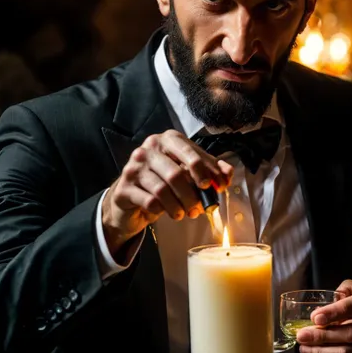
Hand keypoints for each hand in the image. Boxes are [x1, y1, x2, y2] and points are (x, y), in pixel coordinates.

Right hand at [102, 130, 232, 254]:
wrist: (131, 197)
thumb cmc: (164, 180)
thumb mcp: (188, 172)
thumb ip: (210, 170)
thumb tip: (227, 175)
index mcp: (168, 139)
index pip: (191, 153)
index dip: (208, 172)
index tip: (218, 188)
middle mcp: (149, 148)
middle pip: (177, 174)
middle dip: (193, 195)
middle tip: (200, 208)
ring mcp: (134, 167)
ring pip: (162, 189)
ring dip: (179, 206)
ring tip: (185, 213)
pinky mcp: (124, 187)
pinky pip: (150, 201)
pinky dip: (163, 210)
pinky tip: (167, 212)